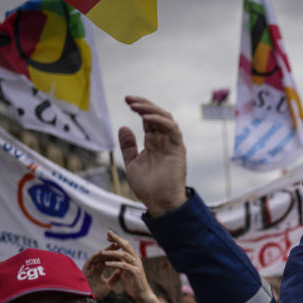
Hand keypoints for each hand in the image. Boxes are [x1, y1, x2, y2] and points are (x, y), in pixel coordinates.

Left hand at [118, 97, 187, 215]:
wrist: (159, 202)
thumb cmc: (147, 187)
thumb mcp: (131, 163)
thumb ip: (128, 146)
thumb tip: (124, 127)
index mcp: (154, 143)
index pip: (149, 119)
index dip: (139, 108)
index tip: (126, 101)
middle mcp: (164, 141)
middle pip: (157, 115)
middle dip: (144, 104)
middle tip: (129, 99)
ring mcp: (172, 145)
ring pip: (166, 119)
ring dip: (151, 110)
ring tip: (135, 106)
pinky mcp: (178, 149)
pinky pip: (172, 130)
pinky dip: (160, 121)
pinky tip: (146, 119)